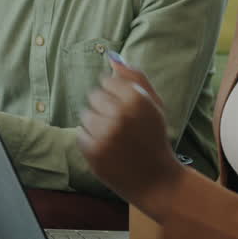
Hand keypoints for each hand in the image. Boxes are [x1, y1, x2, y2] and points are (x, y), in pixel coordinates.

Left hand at [78, 59, 185, 218]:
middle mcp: (121, 114)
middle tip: (121, 125)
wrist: (156, 180)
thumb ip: (135, 78)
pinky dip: (92, 140)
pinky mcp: (93, 151)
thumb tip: (112, 58)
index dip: (117, 95)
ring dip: (97, 124)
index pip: (108, 81)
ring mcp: (105, 133)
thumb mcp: (155, 105)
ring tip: (115, 138)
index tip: (127, 109)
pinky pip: (81, 134)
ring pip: (86, 115)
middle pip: (94, 96)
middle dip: (105, 108)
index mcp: (138, 98)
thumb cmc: (154, 139)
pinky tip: (109, 148)